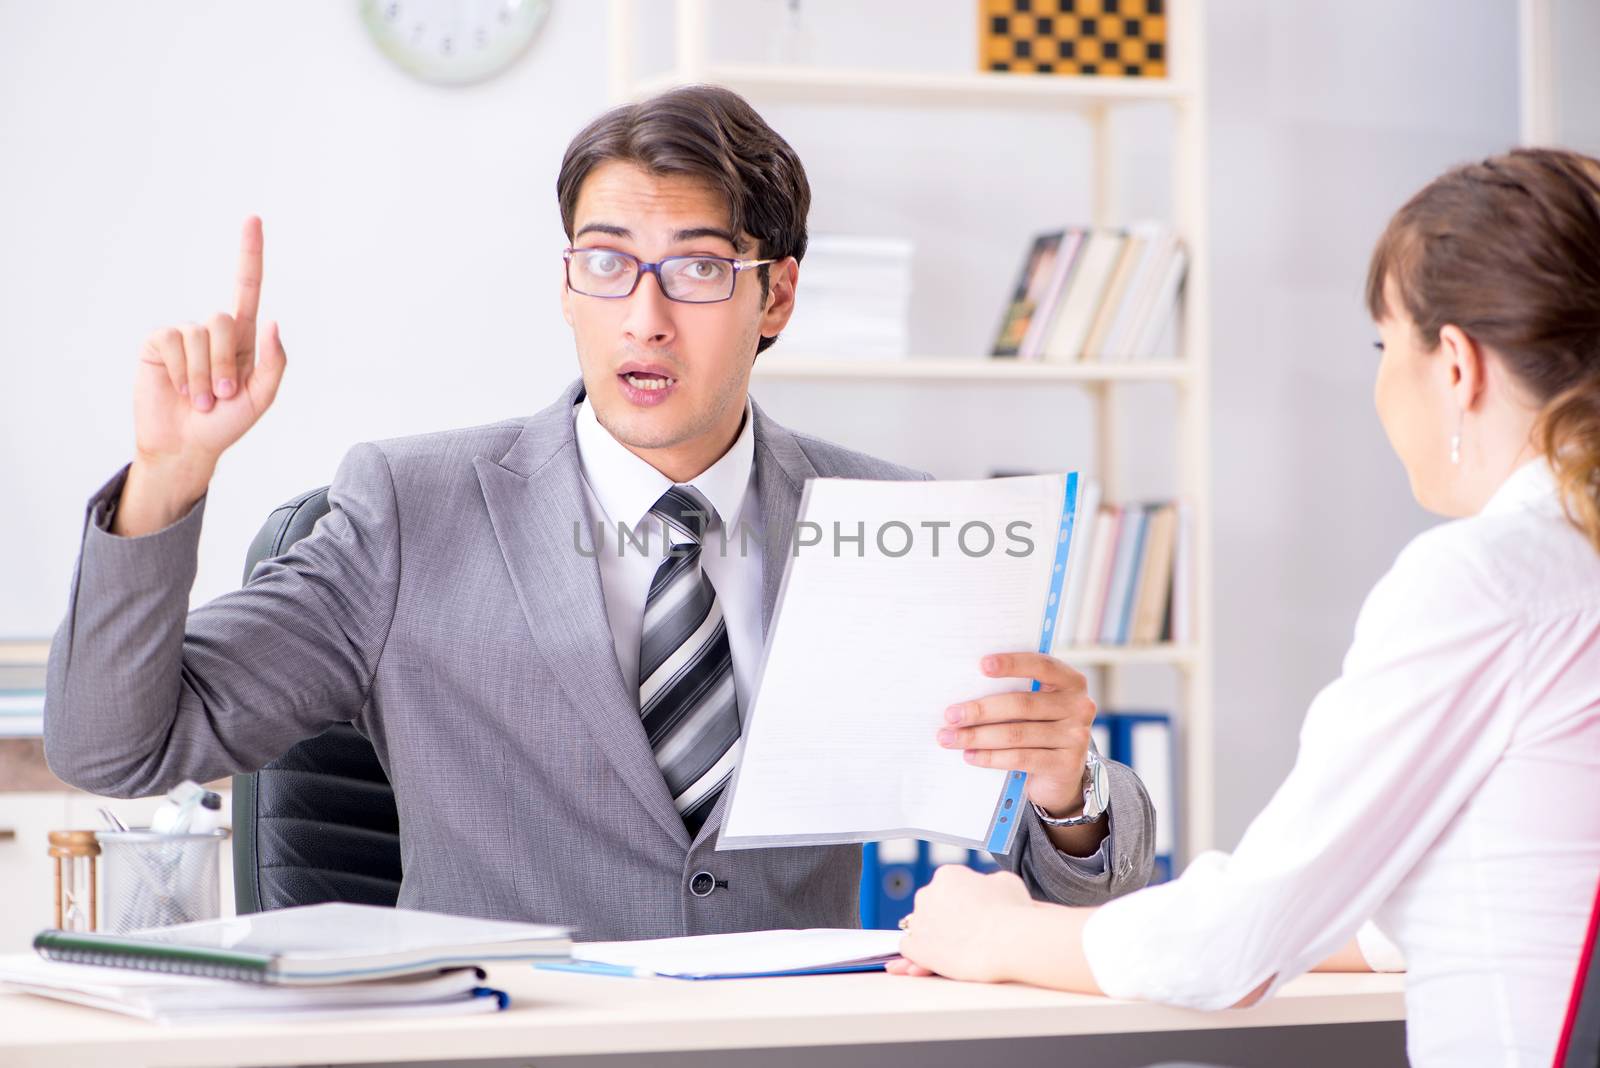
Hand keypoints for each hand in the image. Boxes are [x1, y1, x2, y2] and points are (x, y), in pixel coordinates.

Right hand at [133, 216, 286, 471]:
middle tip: (223, 396)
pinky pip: (173, 342)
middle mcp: (212, 331)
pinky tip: (180, 389)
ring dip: (204, 376)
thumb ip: (274, 362)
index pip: (246, 287)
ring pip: (200, 335)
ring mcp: (183, 336)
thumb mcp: (262, 397)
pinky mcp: (157, 345)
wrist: (188, 446)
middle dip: (227, 364)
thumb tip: (273, 321)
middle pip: (225, 320)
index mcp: (243, 338)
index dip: (249, 254)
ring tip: (201, 399)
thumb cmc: (226, 423)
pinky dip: (182, 371)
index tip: (253, 218)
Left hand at [887, 866, 1034, 981]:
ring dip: (933, 936)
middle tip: (967, 932)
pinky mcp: (915, 947)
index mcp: (947, 875)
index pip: (948, 887)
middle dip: (946, 918)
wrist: (1007, 941)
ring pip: (920, 927)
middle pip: (932, 906)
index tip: (974, 913)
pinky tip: (936, 959)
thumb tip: (986, 888)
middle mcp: (927, 894)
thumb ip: (988, 882)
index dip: (962, 902)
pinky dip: (920, 954)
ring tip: (956, 950)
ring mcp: (918, 921)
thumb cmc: (1012, 911)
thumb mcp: (1006, 882)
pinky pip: (909, 948)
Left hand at [937, 652, 1095, 817]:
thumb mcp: (1034, 708)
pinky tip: (970, 756)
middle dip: (980, 710)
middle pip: (1022, 704)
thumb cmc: (1038, 729)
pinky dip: (991, 757)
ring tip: (950, 738)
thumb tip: (966, 690)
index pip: (1042, 665)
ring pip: (1016, 734)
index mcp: (1071, 682)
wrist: (1060, 775)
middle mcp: (1079, 706)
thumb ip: (1015, 692)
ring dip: (977, 736)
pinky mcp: (1066, 765)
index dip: (1012, 664)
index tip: (982, 665)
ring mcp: (1076, 737)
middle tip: (951, 715)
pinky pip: (1020, 758)